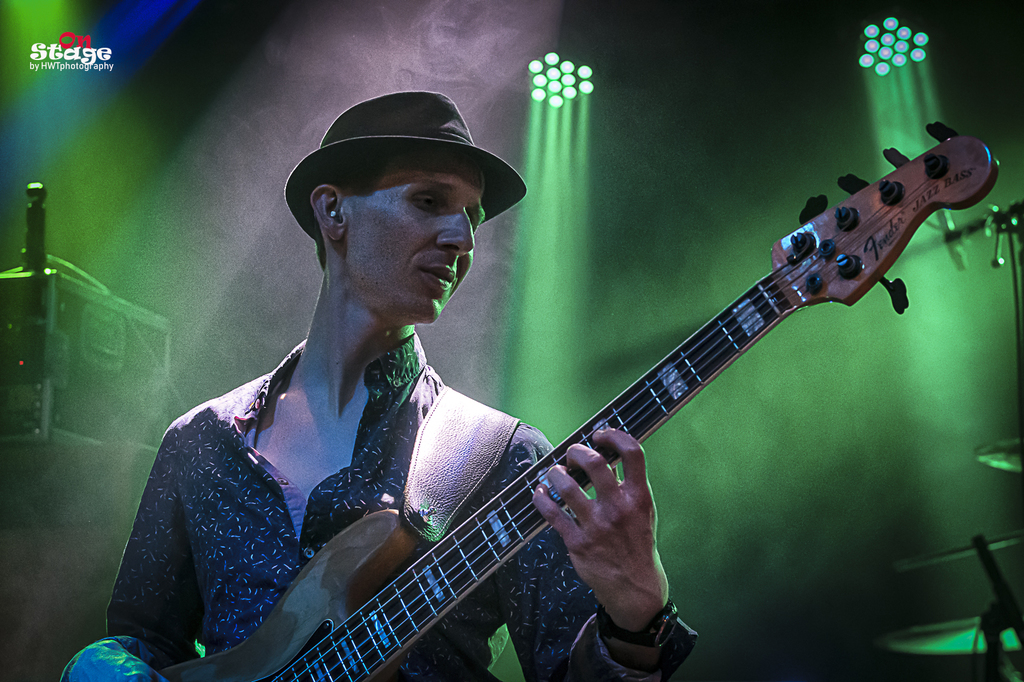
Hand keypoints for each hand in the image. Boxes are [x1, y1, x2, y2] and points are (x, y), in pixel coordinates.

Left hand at [532, 429, 668, 632]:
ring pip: (567, 486)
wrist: (636, 588)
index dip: (614, 436)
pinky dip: (541, 497)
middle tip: (572, 455)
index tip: (601, 435)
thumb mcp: (643, 512)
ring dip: (555, 473)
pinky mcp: (578, 543)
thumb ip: (629, 485)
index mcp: (639, 497)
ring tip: (555, 473)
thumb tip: (607, 457)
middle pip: (594, 463)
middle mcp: (618, 508)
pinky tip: (540, 492)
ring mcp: (597, 526)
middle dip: (577, 452)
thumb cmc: (638, 545)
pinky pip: (552, 513)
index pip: (632, 453)